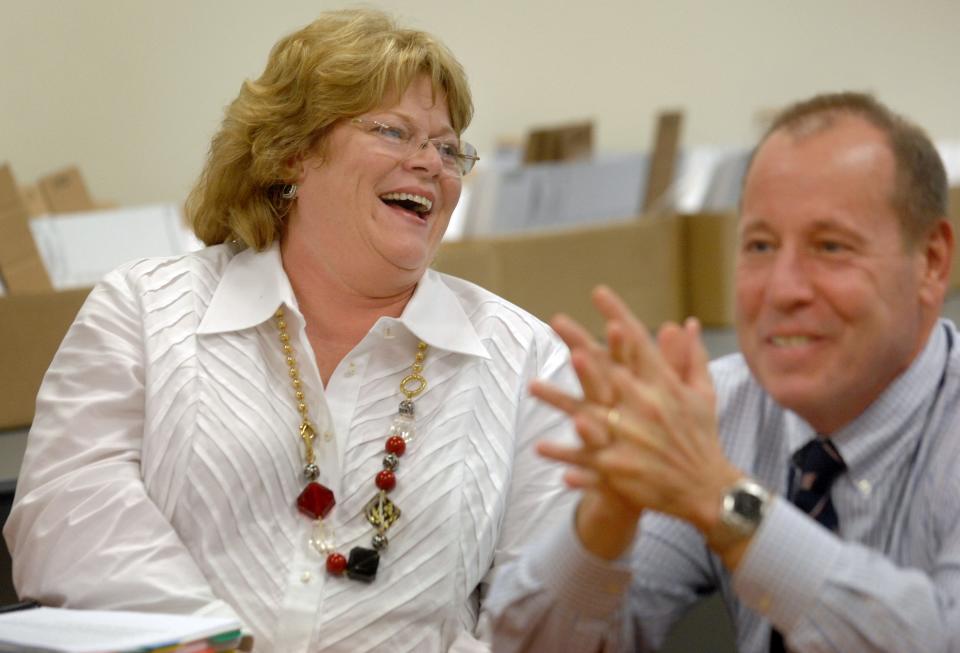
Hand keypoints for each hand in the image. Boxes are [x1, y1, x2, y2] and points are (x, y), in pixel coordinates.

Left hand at [534, 287, 741, 537]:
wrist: (707, 490)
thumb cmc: (702, 437)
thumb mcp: (701, 394)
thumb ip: (690, 357)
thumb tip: (687, 323)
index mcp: (663, 387)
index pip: (638, 343)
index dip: (618, 316)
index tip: (598, 292)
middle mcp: (644, 408)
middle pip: (606, 371)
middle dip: (582, 345)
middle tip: (558, 322)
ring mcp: (630, 439)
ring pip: (587, 415)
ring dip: (560, 400)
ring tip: (533, 386)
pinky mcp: (619, 469)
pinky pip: (585, 461)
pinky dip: (565, 456)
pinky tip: (540, 449)